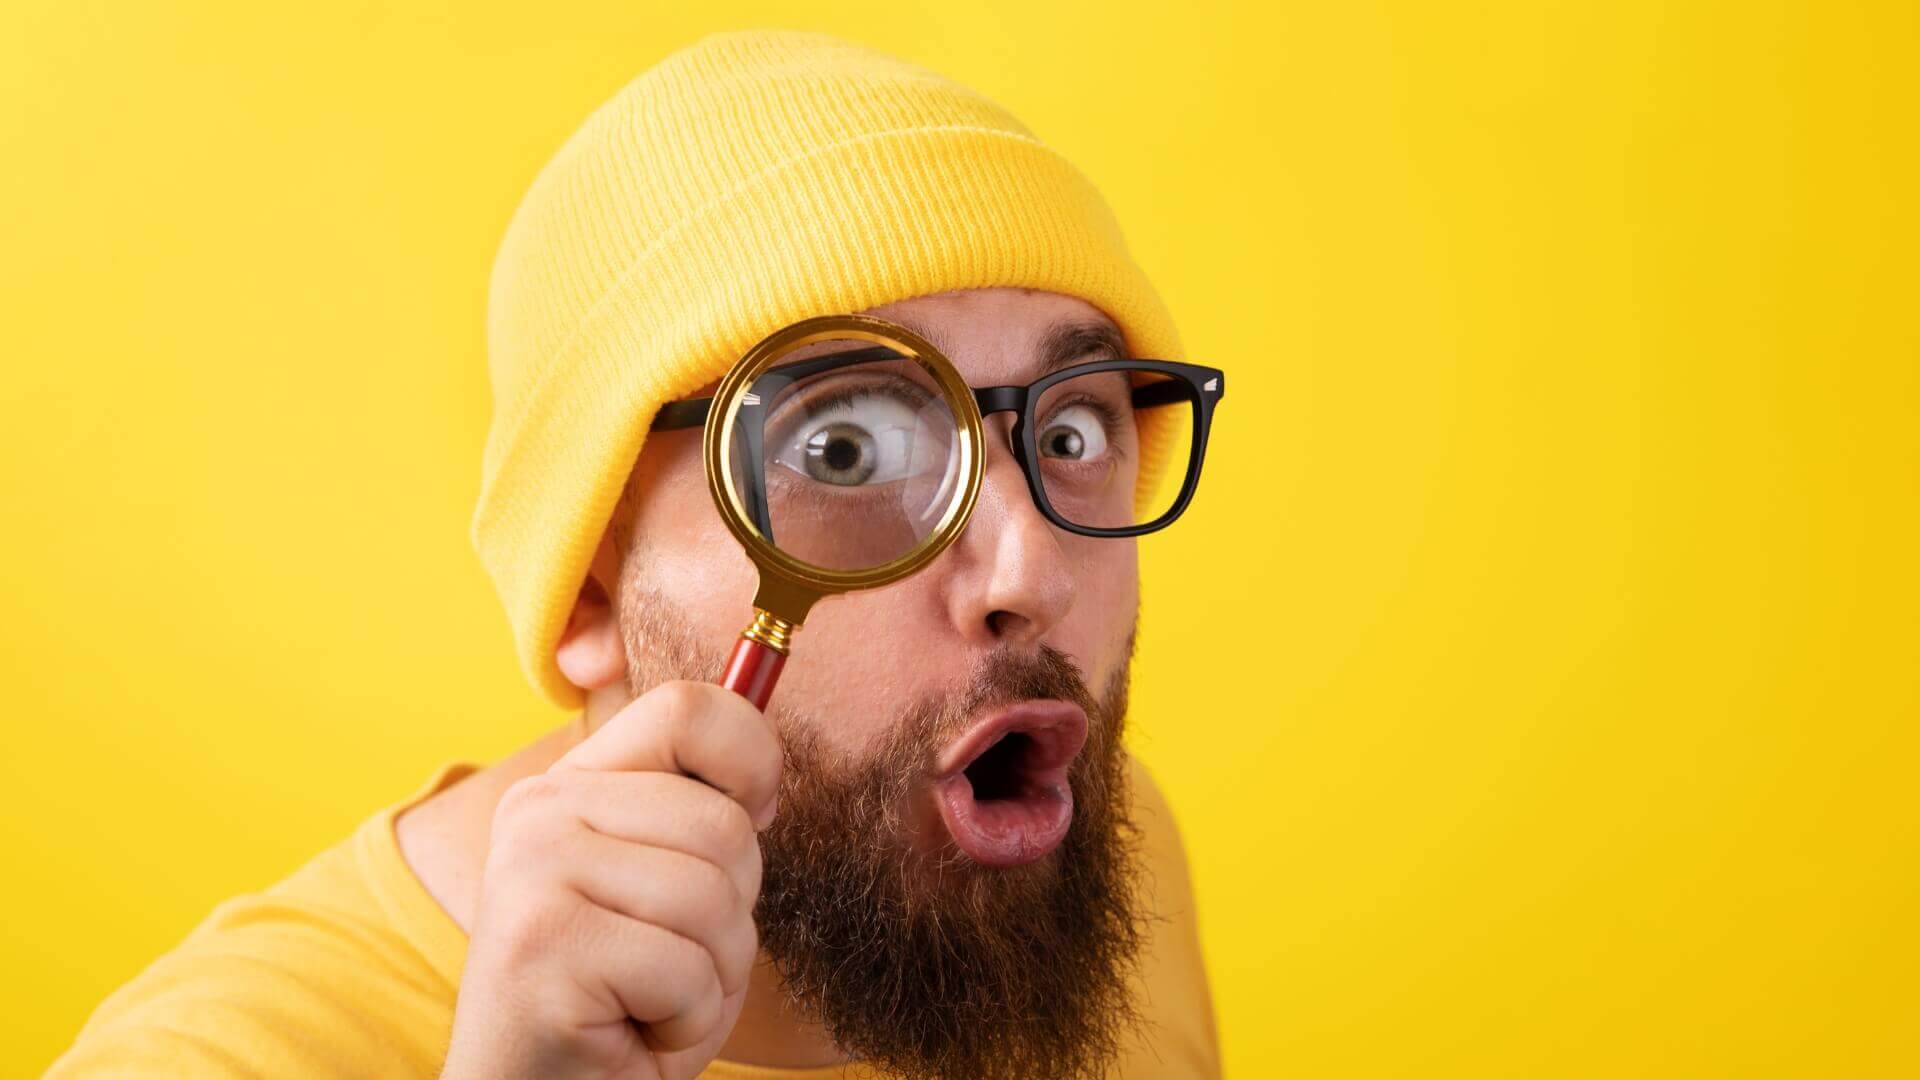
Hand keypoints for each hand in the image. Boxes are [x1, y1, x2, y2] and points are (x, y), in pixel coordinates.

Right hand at [440, 680, 781, 1079]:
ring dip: (713, 976)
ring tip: (654, 1000)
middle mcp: (540, 810)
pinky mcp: (542, 944)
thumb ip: (701, 821)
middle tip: (675, 963)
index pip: (691, 710)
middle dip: (734, 914)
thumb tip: (764, 787)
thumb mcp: (668, 890)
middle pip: (723, 825)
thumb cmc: (623, 1003)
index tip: (754, 820)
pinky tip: (632, 1032)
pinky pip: (686, 970)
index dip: (754, 762)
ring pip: (713, 898)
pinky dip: (687, 1021)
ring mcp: (532, 870)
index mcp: (572, 784)